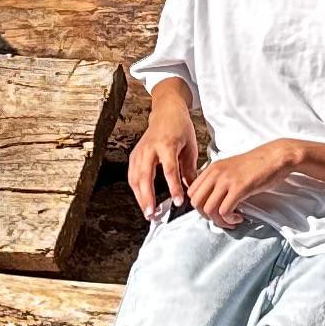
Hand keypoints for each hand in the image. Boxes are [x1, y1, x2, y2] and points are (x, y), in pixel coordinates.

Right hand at [129, 90, 206, 218]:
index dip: (173, 187)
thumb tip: (192, 190)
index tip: (179, 202)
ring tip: (148, 213)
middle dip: (148, 197)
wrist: (166, 111)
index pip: (169, 170)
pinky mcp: (134, 155)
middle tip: (153, 214)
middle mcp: (150, 148)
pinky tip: (142, 201)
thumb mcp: (191, 147)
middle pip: (145, 176)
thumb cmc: (180, 127)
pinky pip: (132, 175)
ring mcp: (139, 151)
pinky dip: (136, 190)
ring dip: (140, 197)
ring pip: (135, 178)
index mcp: (166, 144)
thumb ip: (190, 169)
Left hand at [185, 140, 302, 229]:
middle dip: (207, 216)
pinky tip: (239, 217)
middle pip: (196, 202)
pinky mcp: (239, 188)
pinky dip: (230, 219)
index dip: (200, 206)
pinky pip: (224, 211)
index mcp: (212, 168)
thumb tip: (212, 200)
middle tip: (221, 218)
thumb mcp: (231, 168)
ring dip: (219, 220)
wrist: (276, 156)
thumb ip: (218, 181)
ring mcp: (226, 180)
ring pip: (209, 209)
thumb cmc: (257, 164)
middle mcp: (215, 173)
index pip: (192, 192)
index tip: (213, 210)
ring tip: (232, 219)